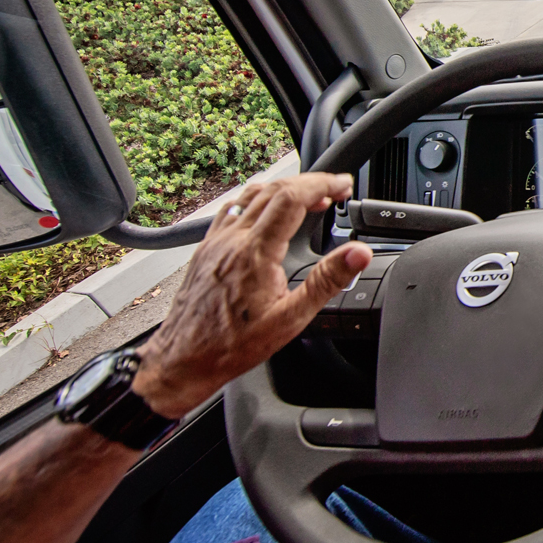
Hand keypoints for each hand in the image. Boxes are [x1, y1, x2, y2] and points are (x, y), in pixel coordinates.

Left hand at [132, 173, 370, 416]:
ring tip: (307, 196)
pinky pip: (233, 209)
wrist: (184, 359)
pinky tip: (266, 212)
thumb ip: (327, 280)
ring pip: (251, 195)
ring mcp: (216, 241)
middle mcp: (232, 239)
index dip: (323, 184)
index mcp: (255, 252)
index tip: (344, 185)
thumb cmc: (232, 345)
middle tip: (335, 189)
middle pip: (274, 189)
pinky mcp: (206, 248)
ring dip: (283, 188)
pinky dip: (257, 200)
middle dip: (309, 183)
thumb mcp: (291, 318)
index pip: (293, 198)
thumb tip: (358, 254)